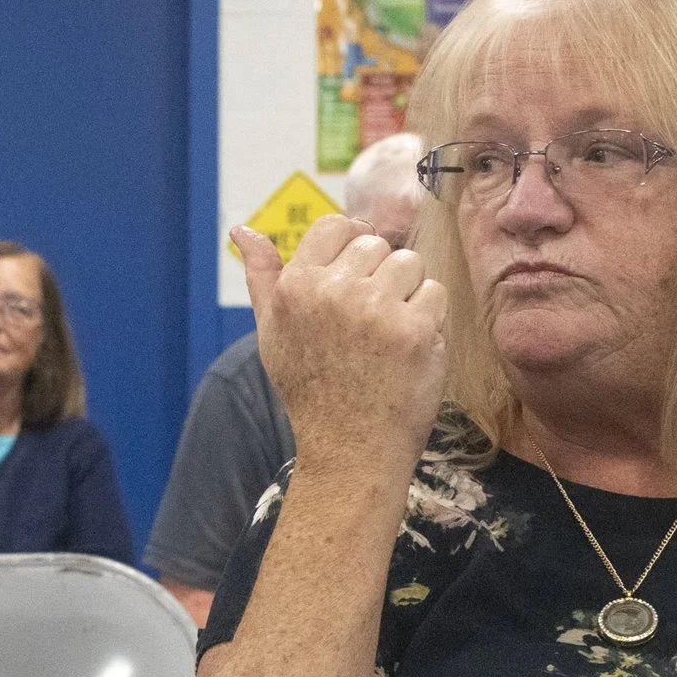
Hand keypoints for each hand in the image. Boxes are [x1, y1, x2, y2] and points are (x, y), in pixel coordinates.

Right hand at [236, 215, 447, 492]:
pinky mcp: (414, 331)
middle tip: (368, 325)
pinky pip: (434, 294)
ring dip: (407, 295)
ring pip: (411, 264)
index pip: (337, 225)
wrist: (349, 450)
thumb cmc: (312, 391)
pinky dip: (429, 321)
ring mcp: (376, 310)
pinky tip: (407, 351)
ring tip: (388, 336)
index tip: (356, 280)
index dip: (352, 248)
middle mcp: (332, 292)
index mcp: (296, 286)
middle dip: (380, 277)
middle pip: (377, 245)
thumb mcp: (273, 332)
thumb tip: (242, 229)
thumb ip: (261, 276)